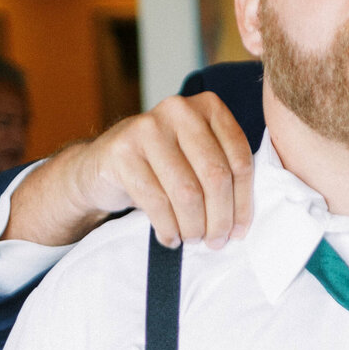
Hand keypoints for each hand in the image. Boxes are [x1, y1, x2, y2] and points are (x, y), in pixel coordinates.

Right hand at [4, 93, 253, 251]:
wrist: (104, 165)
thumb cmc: (163, 167)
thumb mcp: (198, 158)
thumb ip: (224, 172)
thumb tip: (242, 222)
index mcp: (209, 107)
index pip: (239, 159)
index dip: (244, 202)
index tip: (239, 231)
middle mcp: (180, 109)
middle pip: (215, 177)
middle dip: (219, 219)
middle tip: (215, 242)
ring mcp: (148, 127)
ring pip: (187, 193)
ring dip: (193, 227)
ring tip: (192, 239)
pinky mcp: (122, 151)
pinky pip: (156, 202)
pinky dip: (168, 228)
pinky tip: (170, 238)